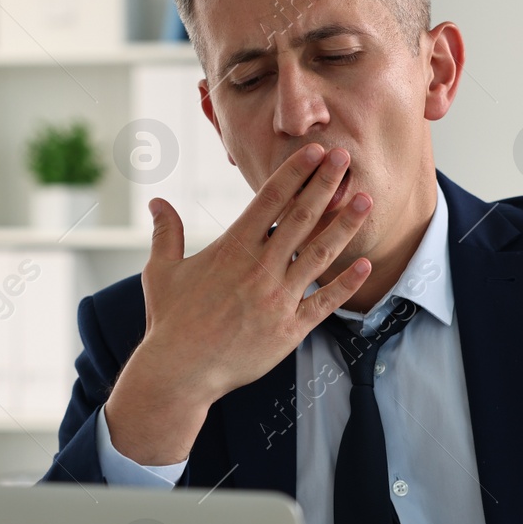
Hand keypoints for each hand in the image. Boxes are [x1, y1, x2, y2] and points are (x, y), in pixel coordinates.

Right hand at [103, 144, 373, 464]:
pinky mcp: (289, 330)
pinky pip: (324, 303)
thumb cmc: (170, 320)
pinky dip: (345, 285)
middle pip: (300, 217)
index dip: (295, 172)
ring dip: (343, 226)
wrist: (180, 372)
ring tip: (365, 201)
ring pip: (318, 255)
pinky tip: (364, 265)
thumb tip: (156, 202)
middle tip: (345, 158)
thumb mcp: (161, 271)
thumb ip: (166, 233)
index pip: (270, 199)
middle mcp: (260, 268)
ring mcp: (278, 299)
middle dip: (325, 184)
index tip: (315, 151)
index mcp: (232, 248)